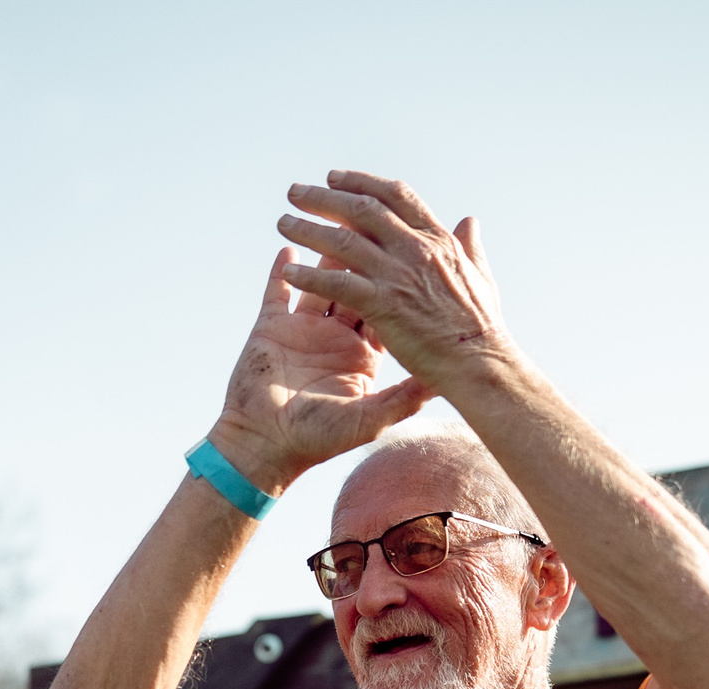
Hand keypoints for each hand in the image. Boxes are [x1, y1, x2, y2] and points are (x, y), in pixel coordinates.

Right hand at [205, 244, 432, 497]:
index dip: (399, 278)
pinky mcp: (270, 329)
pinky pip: (275, 292)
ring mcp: (302, 330)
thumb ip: (405, 397)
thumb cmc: (317, 441)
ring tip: (337, 220)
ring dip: (326, 251)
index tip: (414, 249)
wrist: (264, 447)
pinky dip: (282, 269)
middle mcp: (336, 337)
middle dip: (365, 254)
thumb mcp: (369, 419)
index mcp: (362, 354)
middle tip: (377, 221)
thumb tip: (445, 381)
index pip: (387, 305)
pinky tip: (288, 245)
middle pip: (357, 283)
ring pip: (319, 280)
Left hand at [273, 171, 515, 396]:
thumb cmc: (482, 328)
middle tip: (296, 192)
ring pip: (344, 240)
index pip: (395, 196)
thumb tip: (469, 220)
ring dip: (309, 228)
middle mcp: (417, 248)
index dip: (362, 183)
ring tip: (283, 222)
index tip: (336, 178)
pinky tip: (288, 272)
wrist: (481, 363)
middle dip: (325, 197)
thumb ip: (470, 246)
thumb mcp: (481, 276)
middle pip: (362, 209)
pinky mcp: (384, 304)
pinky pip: (337, 282)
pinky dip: (310, 276)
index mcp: (438, 239)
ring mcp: (399, 274)